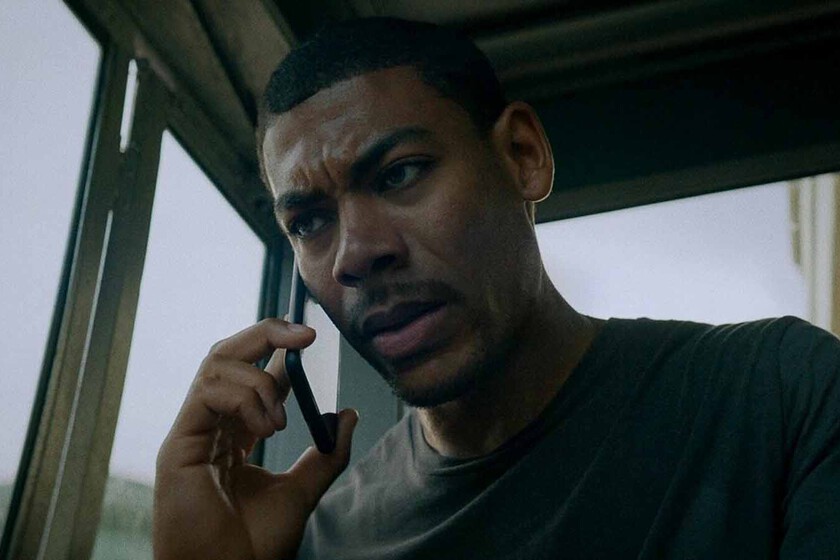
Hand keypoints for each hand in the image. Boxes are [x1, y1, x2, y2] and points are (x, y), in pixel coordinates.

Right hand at [153, 319, 357, 559]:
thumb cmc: (255, 546)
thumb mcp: (302, 492)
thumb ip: (325, 455)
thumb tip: (347, 415)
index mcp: (233, 434)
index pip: (250, 373)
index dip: (278, 349)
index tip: (310, 340)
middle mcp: (209, 426)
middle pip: (226, 355)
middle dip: (266, 334)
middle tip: (305, 336)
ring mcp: (192, 432)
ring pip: (216, 365)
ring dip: (260, 381)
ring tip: (279, 421)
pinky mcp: (178, 444)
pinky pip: (206, 392)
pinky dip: (243, 396)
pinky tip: (265, 427)